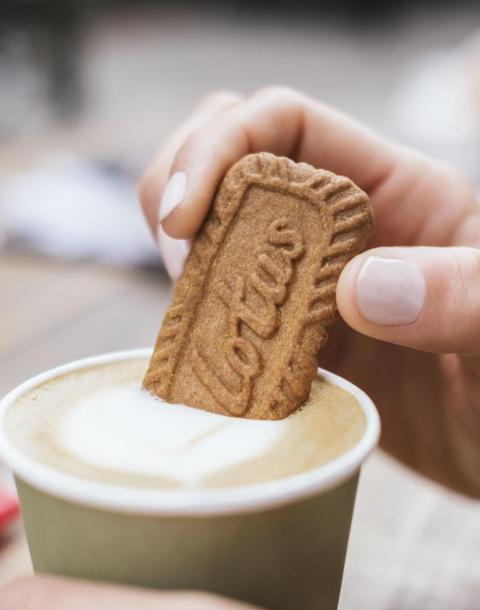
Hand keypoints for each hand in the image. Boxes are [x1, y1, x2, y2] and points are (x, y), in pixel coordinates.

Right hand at [138, 88, 479, 496]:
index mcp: (396, 193)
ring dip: (188, 265)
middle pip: (235, 166)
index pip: (285, 123)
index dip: (222, 147)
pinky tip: (204, 357)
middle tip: (183, 263)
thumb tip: (356, 288)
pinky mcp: (297, 346)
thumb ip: (460, 298)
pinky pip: (230, 316)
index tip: (184, 214)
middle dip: (184, 194)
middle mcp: (344, 232)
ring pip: (221, 240)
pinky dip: (203, 327)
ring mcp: (314, 290)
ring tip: (192, 313)